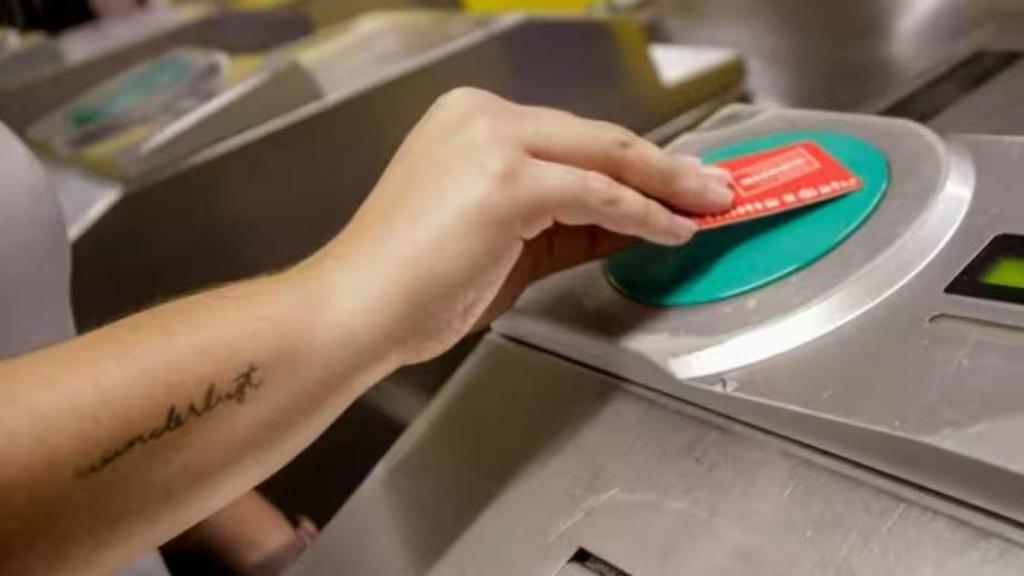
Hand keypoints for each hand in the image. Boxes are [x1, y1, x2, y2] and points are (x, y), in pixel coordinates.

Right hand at [302, 88, 732, 365]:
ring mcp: (494, 143)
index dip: (635, 164)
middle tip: (713, 186)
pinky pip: (598, 194)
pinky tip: (673, 228)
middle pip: (599, 138)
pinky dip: (643, 213)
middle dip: (667, 166)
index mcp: (471, 121)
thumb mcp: (500, 242)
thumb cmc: (410, 285)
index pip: (574, 140)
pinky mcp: (508, 180)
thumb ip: (563, 224)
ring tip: (710, 204)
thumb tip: (629, 222)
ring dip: (668, 185)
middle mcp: (482, 117)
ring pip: (607, 158)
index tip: (674, 181)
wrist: (355, 310)